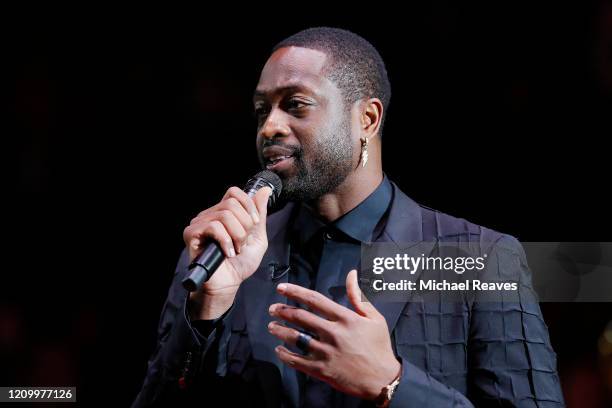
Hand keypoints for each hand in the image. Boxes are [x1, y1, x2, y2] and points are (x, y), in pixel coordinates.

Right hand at [183, 186, 271, 318]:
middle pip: (231, 203)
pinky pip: (213, 226)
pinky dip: (226, 241)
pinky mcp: (192, 234)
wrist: (228, 284)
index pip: (234, 193)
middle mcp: (210, 215)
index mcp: (224, 213)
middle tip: (244, 242)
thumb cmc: (240, 263)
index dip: (248, 206)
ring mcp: (199, 223)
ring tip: (236, 249)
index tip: (254, 224)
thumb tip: (265, 190)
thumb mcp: (257, 237)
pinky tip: (228, 253)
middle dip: (245, 225)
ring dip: (237, 235)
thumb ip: (260, 215)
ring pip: (225, 215)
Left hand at [267, 269, 400, 399]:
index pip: (314, 300)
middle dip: (282, 310)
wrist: (382, 379)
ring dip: (280, 330)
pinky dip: (285, 355)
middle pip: (300, 317)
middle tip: (273, 308)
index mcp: (345, 318)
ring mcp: (326, 352)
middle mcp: (333, 333)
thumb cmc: (379, 346)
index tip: (282, 288)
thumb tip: (352, 274)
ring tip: (271, 326)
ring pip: (295, 338)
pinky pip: (297, 361)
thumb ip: (358, 296)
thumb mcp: (374, 317)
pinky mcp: (322, 370)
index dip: (295, 292)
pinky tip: (279, 350)